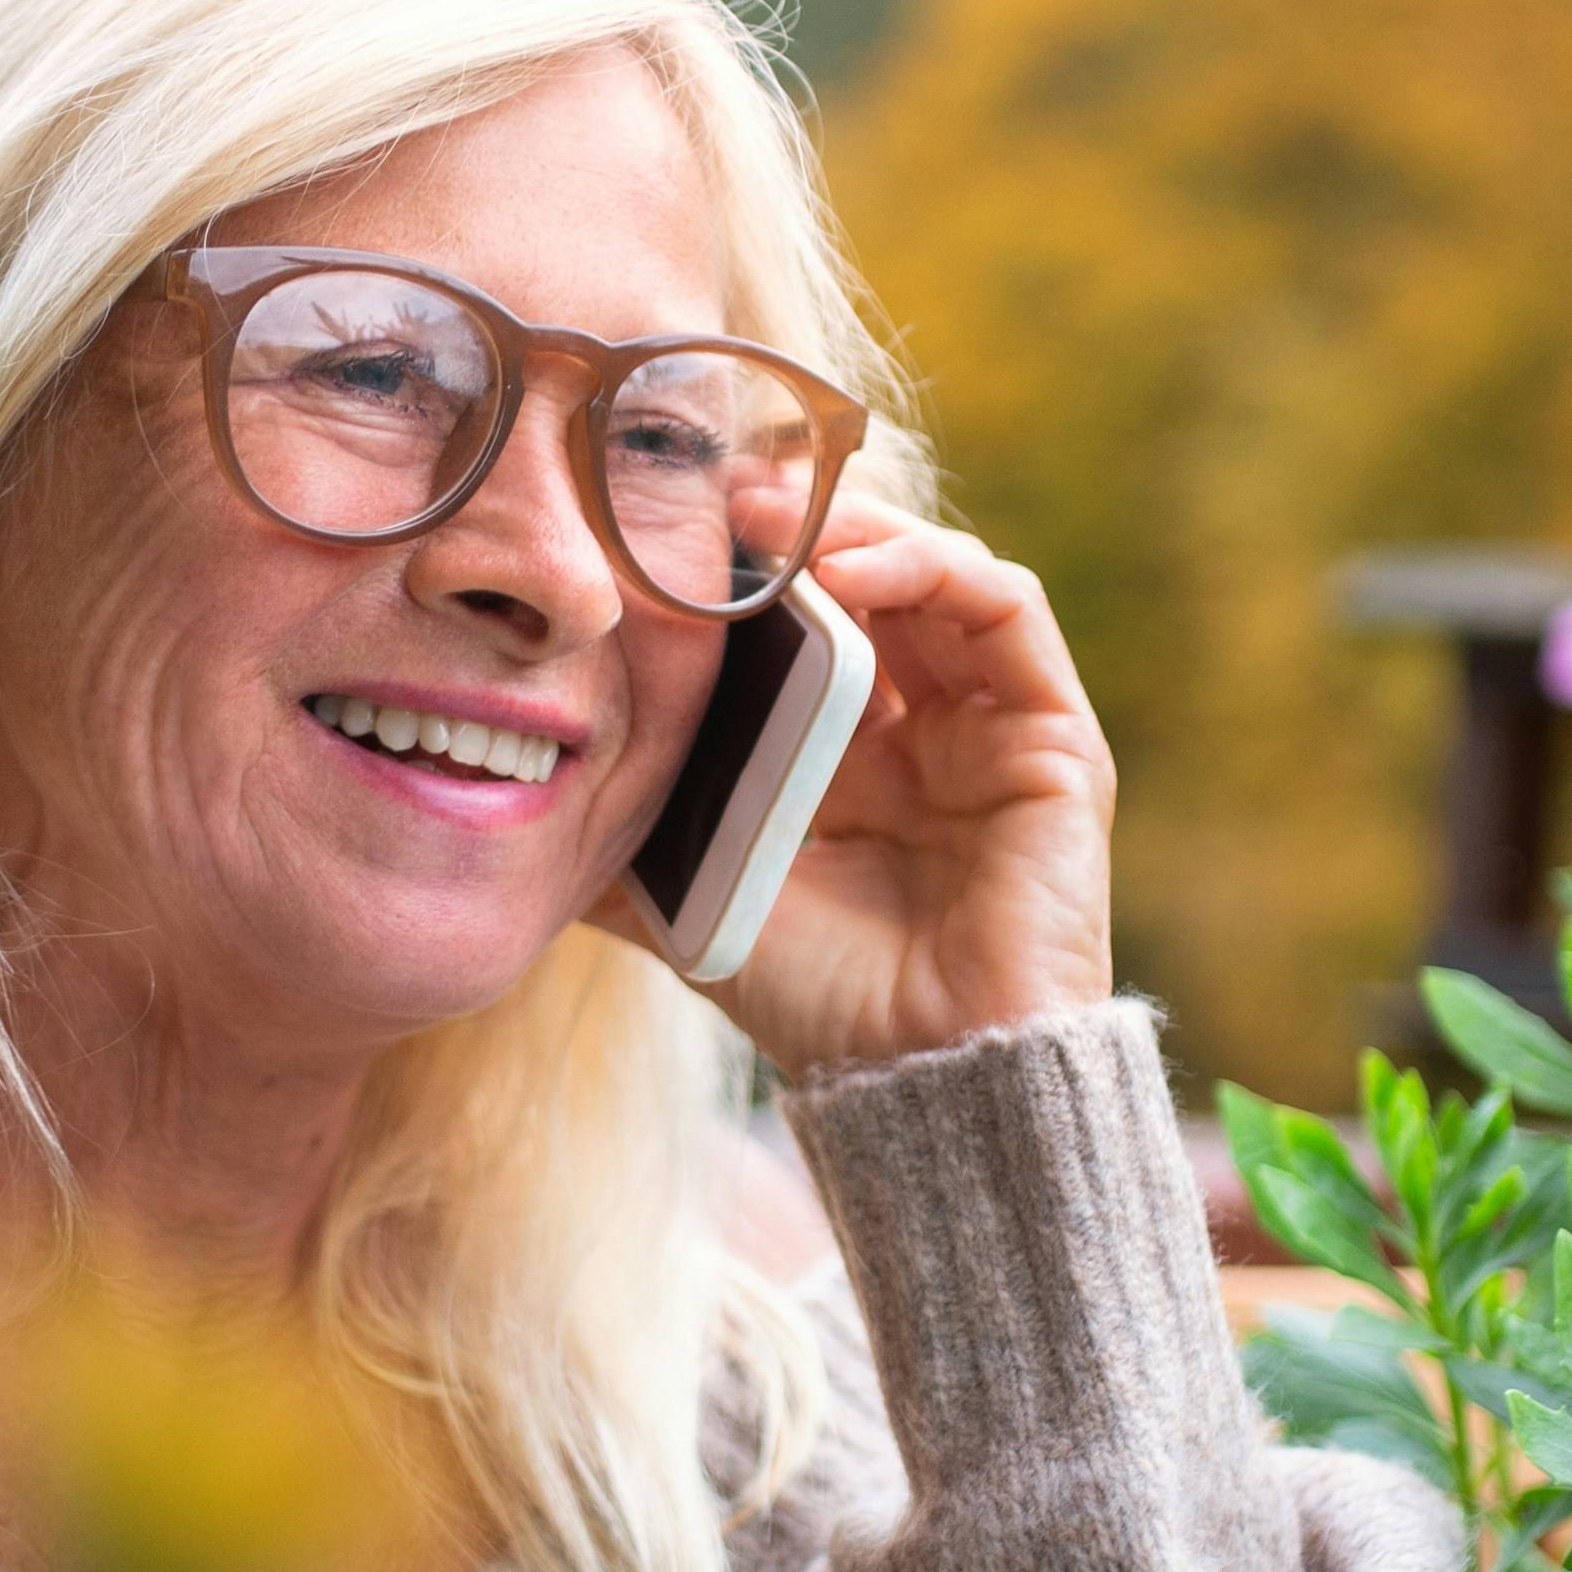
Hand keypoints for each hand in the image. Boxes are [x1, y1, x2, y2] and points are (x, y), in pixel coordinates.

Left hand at [619, 489, 1115, 1076]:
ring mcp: (994, 729)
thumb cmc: (815, 1002)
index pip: (812, 619)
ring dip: (866, 531)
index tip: (674, 526)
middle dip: (804, 526)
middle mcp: (927, 729)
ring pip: (941, 574)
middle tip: (722, 497)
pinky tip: (857, 573)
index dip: (754, 566)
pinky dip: (935, 567)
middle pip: (877, 577)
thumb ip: (628, 846)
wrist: (915, 1074)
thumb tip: (517, 814)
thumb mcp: (695, 899)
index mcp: (850, 758)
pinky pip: (1007, 607)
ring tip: (786, 527)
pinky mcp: (1054, 738)